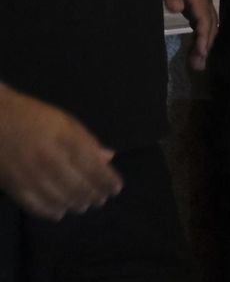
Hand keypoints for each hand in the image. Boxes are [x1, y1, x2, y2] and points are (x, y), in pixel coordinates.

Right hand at [0, 88, 122, 219]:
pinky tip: (60, 212)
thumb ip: (88, 141)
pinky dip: (50, 211)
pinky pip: (35, 205)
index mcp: (67, 140)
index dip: (108, 181)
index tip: (116, 188)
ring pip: (60, 199)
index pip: (95, 167)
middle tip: (101, 199)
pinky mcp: (13, 185)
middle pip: (79, 187)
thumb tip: (109, 157)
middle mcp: (50, 159)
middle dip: (94, 196)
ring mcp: (30, 174)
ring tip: (84, 205)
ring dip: (76, 205)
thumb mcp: (66, 122)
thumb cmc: (33, 116)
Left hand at [161, 0, 216, 70]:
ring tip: (198, 59)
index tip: (201, 55)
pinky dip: (200, 31)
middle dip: (207, 45)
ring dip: (204, 40)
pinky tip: (196, 40)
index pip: (205, 19)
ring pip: (207, 22)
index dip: (204, 38)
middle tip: (199, 65)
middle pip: (210, 24)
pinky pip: (201, 17)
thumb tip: (178, 9)